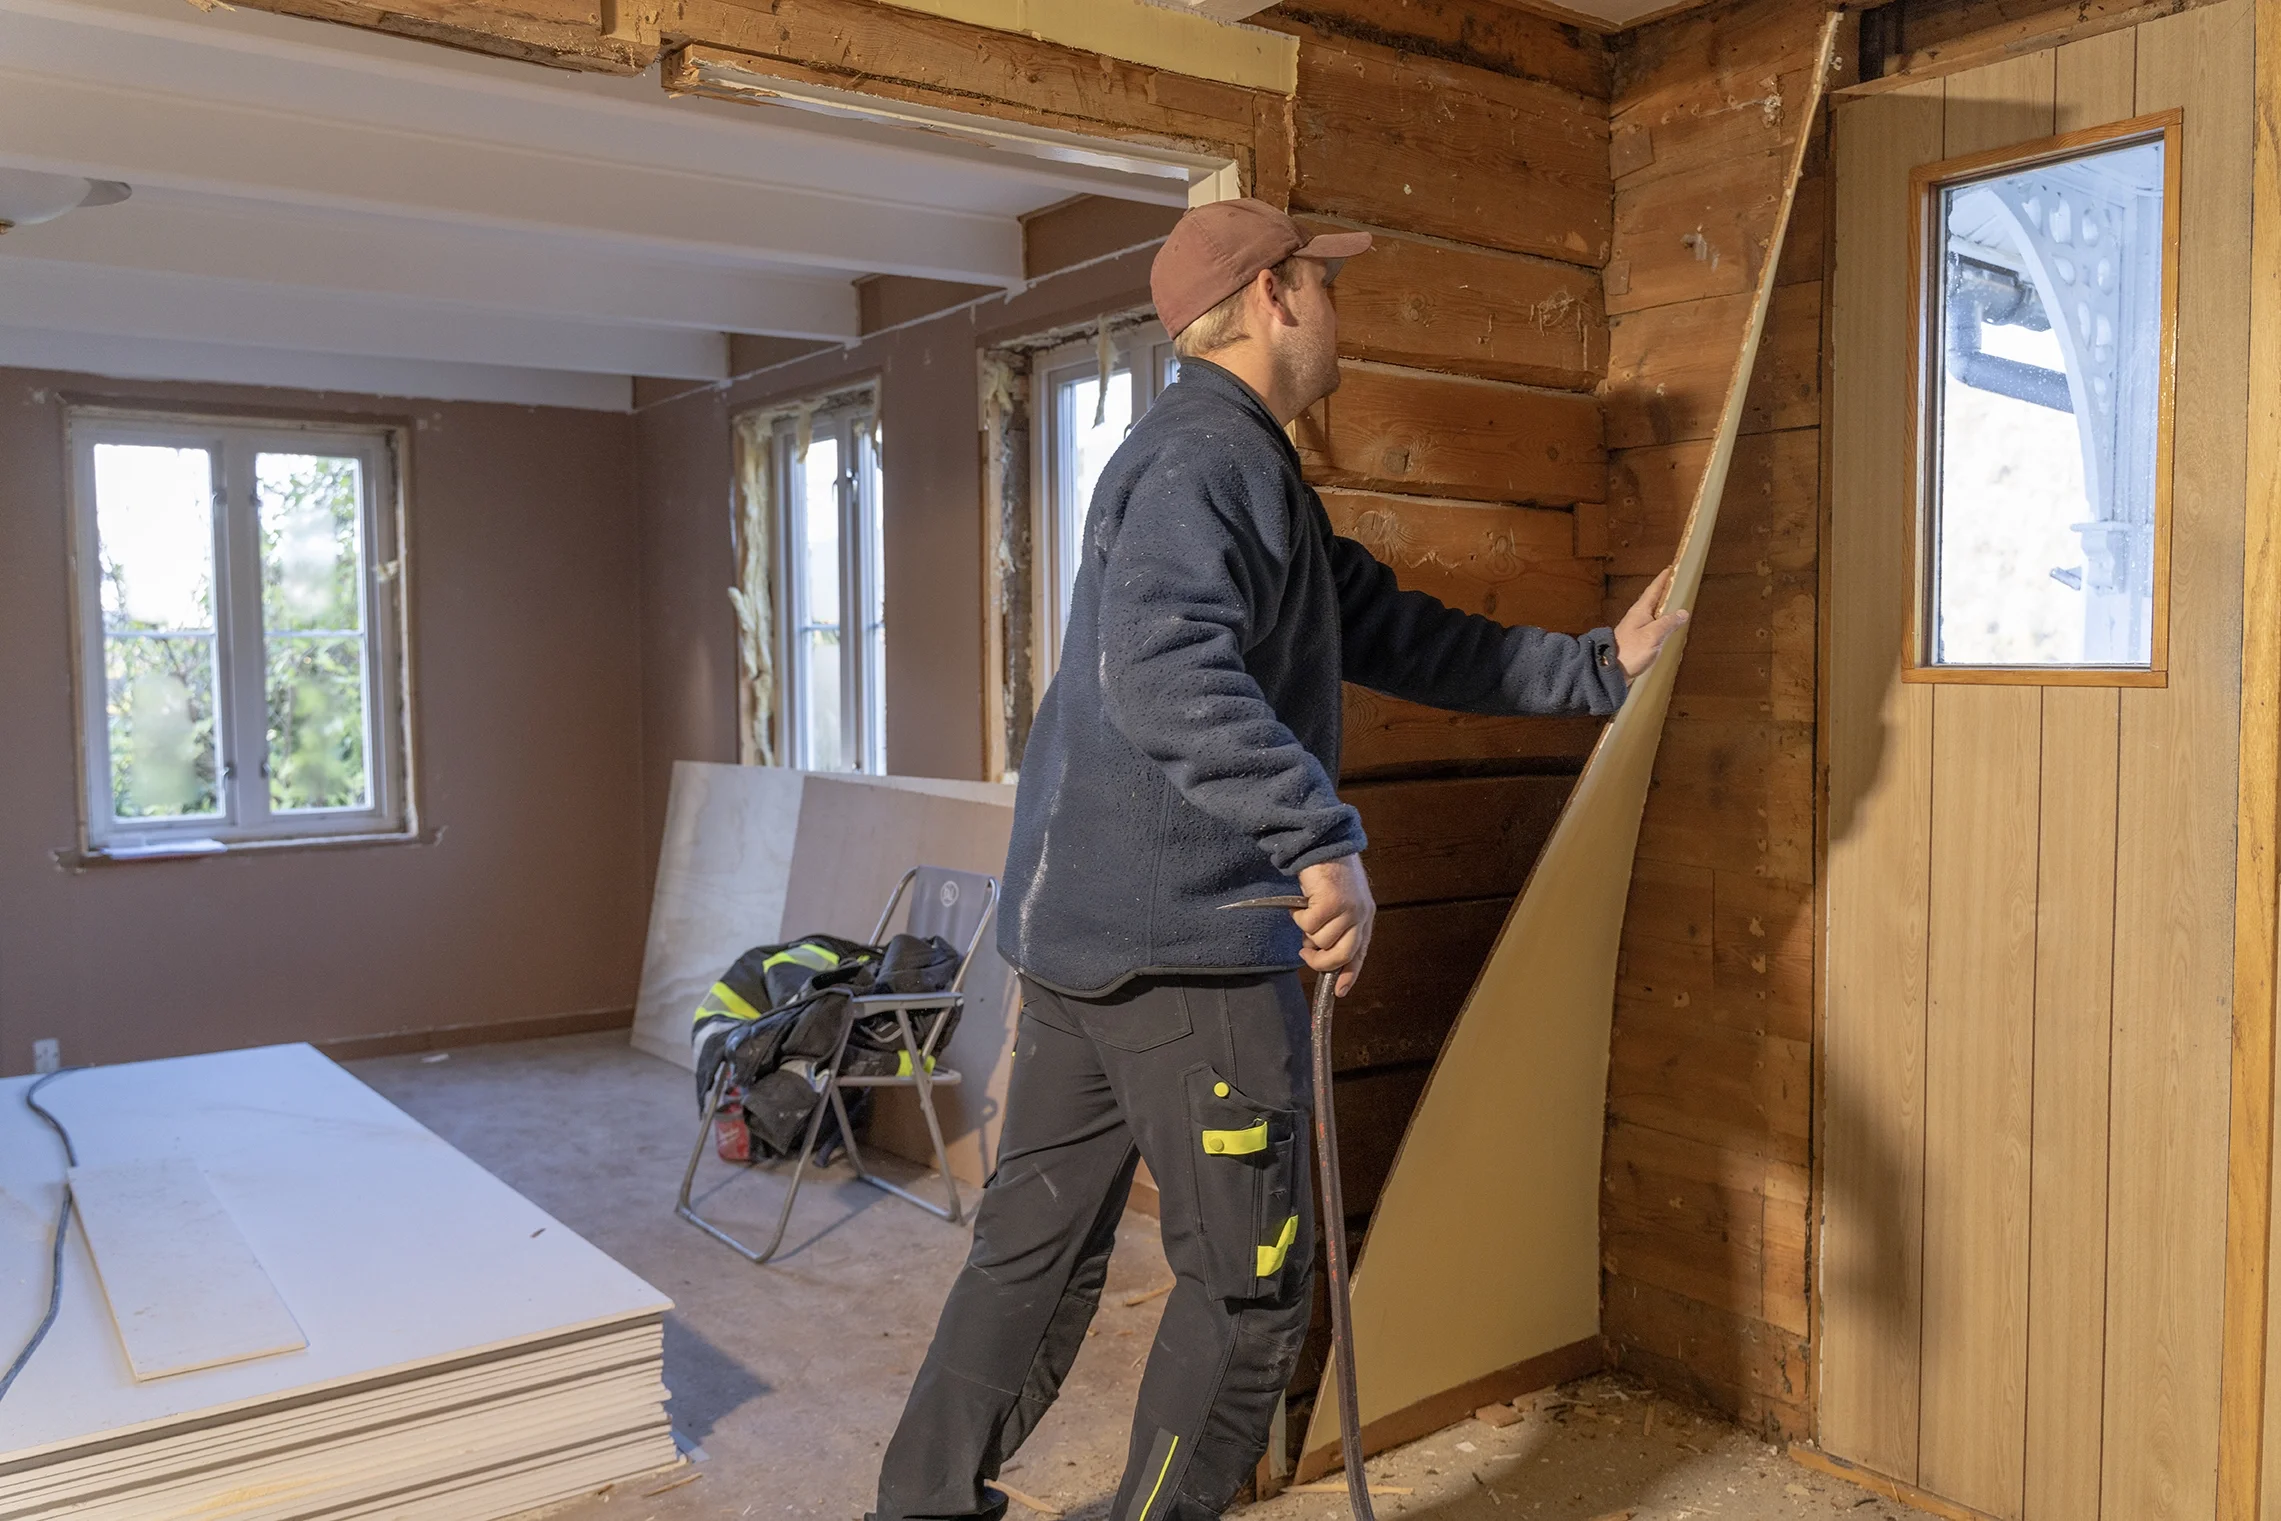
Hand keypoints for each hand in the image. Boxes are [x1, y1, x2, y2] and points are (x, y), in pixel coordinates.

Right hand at [1295, 854, 1375, 996]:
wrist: (1324, 844)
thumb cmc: (1328, 872)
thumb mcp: (1340, 902)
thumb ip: (1336, 925)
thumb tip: (1318, 950)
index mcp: (1364, 916)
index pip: (1360, 952)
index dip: (1349, 973)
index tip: (1339, 991)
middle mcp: (1360, 915)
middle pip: (1342, 954)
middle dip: (1320, 961)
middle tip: (1305, 953)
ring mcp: (1347, 910)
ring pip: (1320, 940)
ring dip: (1306, 928)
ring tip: (1306, 909)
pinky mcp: (1331, 904)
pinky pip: (1308, 925)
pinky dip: (1299, 916)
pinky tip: (1301, 901)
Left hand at [1614, 565, 1689, 678]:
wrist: (1610, 671)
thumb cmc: (1630, 652)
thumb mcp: (1653, 635)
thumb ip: (1668, 623)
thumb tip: (1682, 612)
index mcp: (1640, 611)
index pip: (1653, 590)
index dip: (1662, 579)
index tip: (1671, 568)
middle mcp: (1636, 617)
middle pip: (1652, 599)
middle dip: (1663, 590)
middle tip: (1674, 583)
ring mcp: (1635, 628)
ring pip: (1651, 612)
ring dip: (1662, 605)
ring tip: (1673, 601)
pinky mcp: (1635, 640)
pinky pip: (1651, 624)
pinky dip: (1660, 620)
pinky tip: (1665, 626)